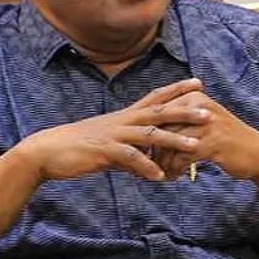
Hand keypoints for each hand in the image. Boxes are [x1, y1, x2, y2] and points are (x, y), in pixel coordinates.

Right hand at [16, 78, 212, 181]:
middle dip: (184, 111)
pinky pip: (129, 158)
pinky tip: (160, 176)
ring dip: (173, 139)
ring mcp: (113, 134)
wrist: (49, 151)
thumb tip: (144, 167)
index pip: (154, 97)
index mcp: (124, 116)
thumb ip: (129, 155)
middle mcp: (122, 121)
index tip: (198, 82)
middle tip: (209, 111)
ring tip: (194, 146)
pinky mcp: (104, 150)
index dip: (176, 90)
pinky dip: (146, 167)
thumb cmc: (78, 148)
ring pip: (149, 134)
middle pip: (158, 112)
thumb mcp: (109, 149)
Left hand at [152, 91, 258, 180]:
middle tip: (151, 164)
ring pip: (170, 144)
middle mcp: (199, 107)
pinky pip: (182, 157)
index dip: (150, 132)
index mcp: (194, 97)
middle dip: (154, 149)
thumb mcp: (203, 120)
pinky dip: (174, 169)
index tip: (145, 149)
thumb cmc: (225, 138)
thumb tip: (149, 126)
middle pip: (162, 127)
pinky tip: (175, 176)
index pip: (160, 112)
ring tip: (163, 172)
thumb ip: (180, 118)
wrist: (256, 153)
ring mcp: (206, 125)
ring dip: (163, 162)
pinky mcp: (211, 143)